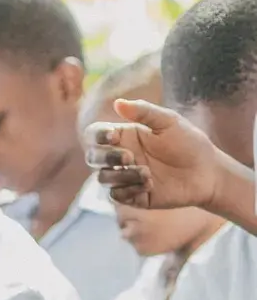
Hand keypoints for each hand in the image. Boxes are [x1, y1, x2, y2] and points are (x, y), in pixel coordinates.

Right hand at [86, 100, 220, 211]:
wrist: (206, 172)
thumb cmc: (189, 143)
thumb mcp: (169, 122)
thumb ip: (143, 111)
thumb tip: (117, 103)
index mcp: (126, 136)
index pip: (96, 134)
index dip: (97, 135)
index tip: (113, 135)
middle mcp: (122, 157)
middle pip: (93, 158)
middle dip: (106, 157)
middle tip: (129, 157)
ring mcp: (126, 177)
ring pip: (103, 178)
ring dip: (121, 176)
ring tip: (147, 174)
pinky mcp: (133, 196)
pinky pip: (117, 196)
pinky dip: (129, 190)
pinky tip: (150, 185)